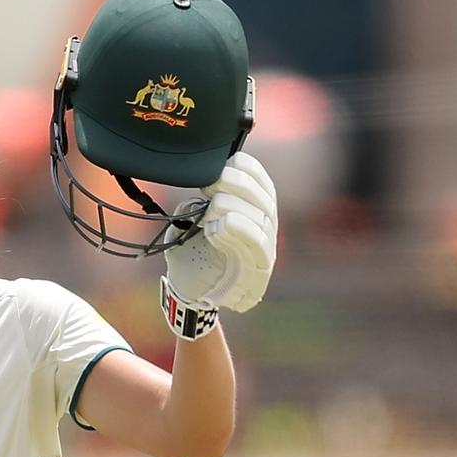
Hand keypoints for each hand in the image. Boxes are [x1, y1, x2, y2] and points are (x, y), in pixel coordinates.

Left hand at [164, 152, 277, 312]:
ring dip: (232, 207)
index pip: (263, 181)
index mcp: (255, 210)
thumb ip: (198, 200)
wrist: (189, 292)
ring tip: (210, 211)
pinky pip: (257, 243)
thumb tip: (197, 178)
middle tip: (210, 185)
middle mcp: (267, 227)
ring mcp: (266, 249)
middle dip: (236, 184)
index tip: (224, 163)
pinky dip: (236, 229)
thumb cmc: (193, 253)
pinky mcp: (259, 270)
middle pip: (264, 196)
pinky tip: (217, 227)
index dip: (247, 168)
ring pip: (261, 217)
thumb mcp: (192, 219)